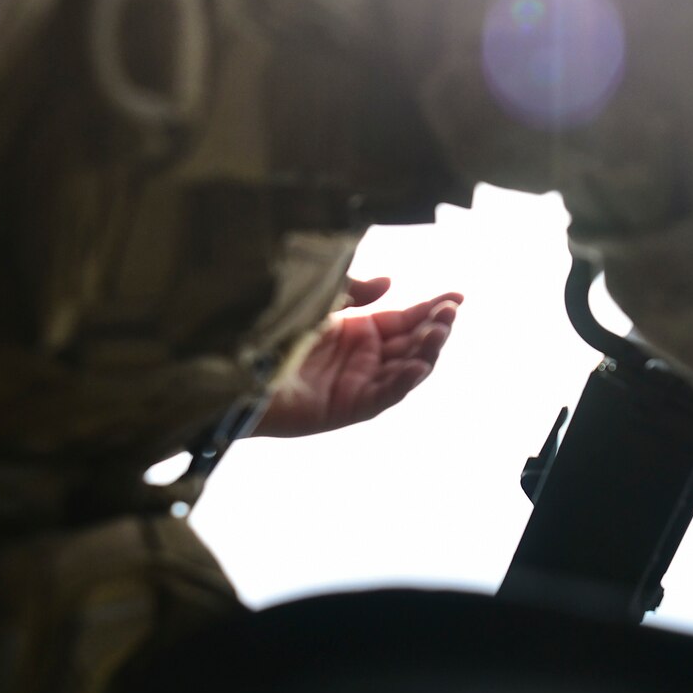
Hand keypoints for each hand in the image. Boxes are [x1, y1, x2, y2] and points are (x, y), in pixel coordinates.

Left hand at [252, 278, 462, 436]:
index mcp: (360, 331)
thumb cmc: (273, 327)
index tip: (459, 296)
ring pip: (404, 371)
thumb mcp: (320, 298)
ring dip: (425, 354)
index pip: (408, 319)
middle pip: (412, 345)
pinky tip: (417, 366)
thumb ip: (355, 292)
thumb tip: (391, 284)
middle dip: (434, 329)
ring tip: (438, 333)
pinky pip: (382, 397)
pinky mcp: (344, 408)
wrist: (233, 360)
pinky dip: (402, 384)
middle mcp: (363, 358)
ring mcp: (356, 384)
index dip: (434, 308)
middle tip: (447, 314)